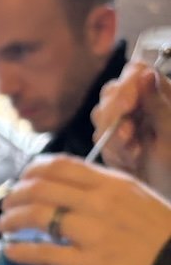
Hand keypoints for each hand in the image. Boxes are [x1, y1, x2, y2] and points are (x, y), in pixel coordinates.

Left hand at [0, 154, 170, 264]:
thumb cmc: (162, 235)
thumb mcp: (137, 198)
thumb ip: (107, 191)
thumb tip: (75, 191)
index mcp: (111, 184)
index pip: (60, 166)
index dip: (32, 171)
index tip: (23, 179)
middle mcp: (99, 203)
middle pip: (40, 189)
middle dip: (15, 196)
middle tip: (8, 205)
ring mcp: (92, 233)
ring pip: (37, 216)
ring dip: (12, 220)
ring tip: (5, 226)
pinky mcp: (89, 264)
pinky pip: (45, 254)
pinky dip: (21, 252)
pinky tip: (11, 251)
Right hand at [91, 62, 170, 199]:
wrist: (169, 192)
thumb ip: (158, 104)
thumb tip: (146, 74)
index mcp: (159, 93)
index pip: (134, 72)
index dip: (127, 85)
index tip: (129, 106)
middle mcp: (139, 103)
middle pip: (111, 92)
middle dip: (115, 116)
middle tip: (129, 135)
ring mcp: (123, 122)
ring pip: (100, 117)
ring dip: (115, 138)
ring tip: (134, 153)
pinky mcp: (112, 141)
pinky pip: (99, 140)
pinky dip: (113, 152)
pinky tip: (131, 161)